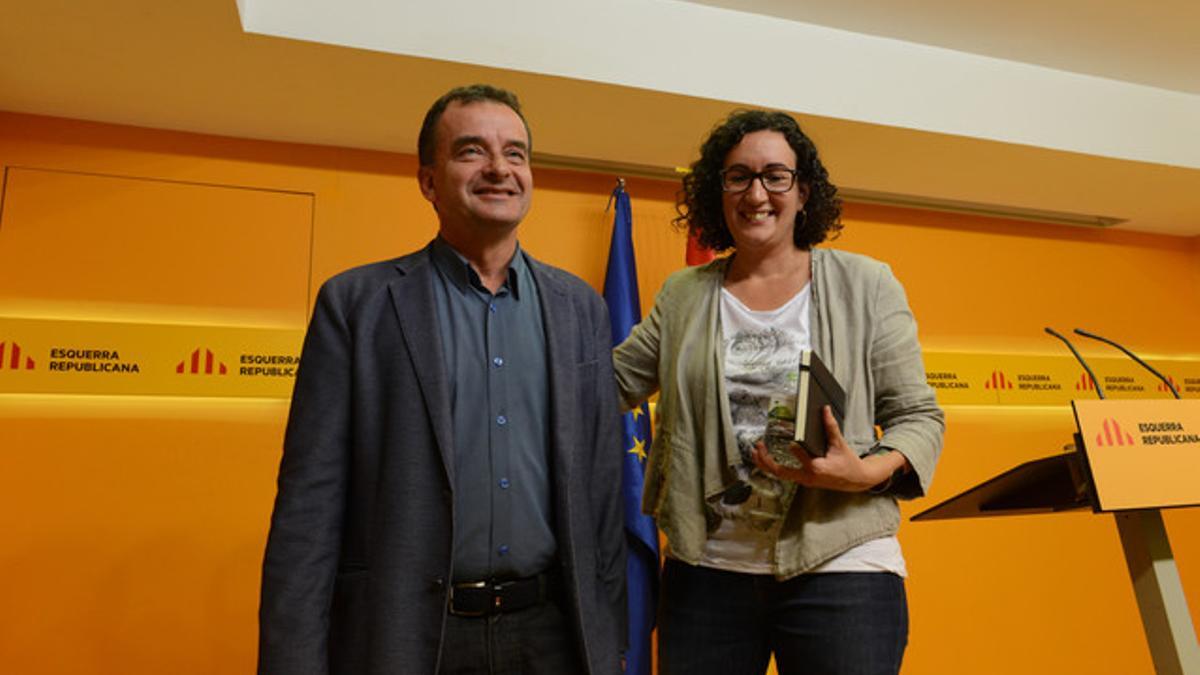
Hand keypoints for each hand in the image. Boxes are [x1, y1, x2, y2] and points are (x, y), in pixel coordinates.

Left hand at [752, 406, 901, 491]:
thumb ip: (831, 427)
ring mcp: (804, 480)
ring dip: (765, 464)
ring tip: (755, 452)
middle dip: (766, 460)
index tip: (788, 437)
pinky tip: (766, 459)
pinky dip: (774, 467)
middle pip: (780, 472)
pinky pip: (785, 475)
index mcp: (817, 467)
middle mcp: (808, 476)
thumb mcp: (840, 444)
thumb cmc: (848, 463)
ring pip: (780, 475)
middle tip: (758, 447)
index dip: (793, 445)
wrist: (855, 480)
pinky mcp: (804, 480)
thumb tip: (824, 410)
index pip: (799, 454)